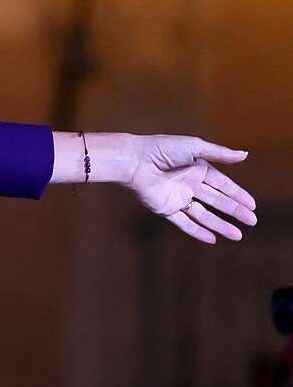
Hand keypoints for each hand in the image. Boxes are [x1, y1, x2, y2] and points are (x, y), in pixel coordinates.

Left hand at [125, 135, 255, 243]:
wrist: (134, 160)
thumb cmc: (162, 149)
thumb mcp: (194, 147)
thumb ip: (219, 154)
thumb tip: (245, 154)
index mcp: (197, 169)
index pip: (222, 184)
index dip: (237, 194)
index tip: (253, 205)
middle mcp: (189, 184)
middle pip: (216, 200)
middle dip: (234, 211)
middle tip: (252, 221)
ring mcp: (177, 197)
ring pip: (203, 215)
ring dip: (220, 225)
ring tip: (238, 235)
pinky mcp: (165, 208)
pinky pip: (184, 222)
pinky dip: (197, 231)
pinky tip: (212, 239)